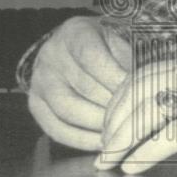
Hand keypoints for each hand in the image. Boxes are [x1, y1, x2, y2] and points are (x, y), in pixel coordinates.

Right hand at [27, 16, 130, 149]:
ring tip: (121, 133)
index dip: (115, 77)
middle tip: (134, 118)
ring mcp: (39, 81)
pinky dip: (81, 140)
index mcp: (73, 33)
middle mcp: (51, 55)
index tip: (136, 92)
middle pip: (83, 87)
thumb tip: (140, 87)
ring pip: (68, 111)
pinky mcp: (35, 105)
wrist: (72, 49)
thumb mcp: (117, 40)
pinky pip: (56, 129)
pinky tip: (102, 143)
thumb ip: (128, 59)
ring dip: (98, 125)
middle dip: (112, 105)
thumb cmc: (104, 45)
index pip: (92, 57)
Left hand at [96, 53, 176, 173]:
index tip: (106, 128)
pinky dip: (145, 153)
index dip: (117, 104)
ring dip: (122, 141)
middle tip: (102, 149)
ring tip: (110, 160)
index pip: (140, 77)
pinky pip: (169, 137)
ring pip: (148, 114)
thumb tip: (147, 115)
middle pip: (138, 93)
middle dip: (113, 124)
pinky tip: (133, 166)